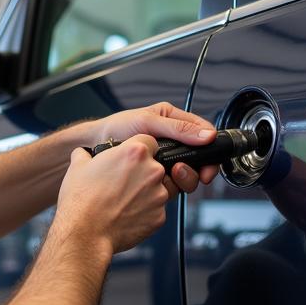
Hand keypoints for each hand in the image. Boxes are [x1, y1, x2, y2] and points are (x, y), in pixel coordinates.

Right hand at [57, 135, 168, 254]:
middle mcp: (152, 171)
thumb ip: (85, 154)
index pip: (150, 142)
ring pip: (158, 189)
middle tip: (122, 183)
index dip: (139, 150)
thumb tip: (83, 154)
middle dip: (142, 173)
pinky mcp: (160, 217)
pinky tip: (125, 215)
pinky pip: (156, 210)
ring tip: (122, 201)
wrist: (85, 233)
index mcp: (134, 152)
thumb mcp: (77, 167)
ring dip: (145, 193)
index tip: (131, 159)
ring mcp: (158, 195)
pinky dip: (144, 212)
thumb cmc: (81, 200)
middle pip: (156, 166)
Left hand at [92, 101, 217, 196]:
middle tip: (193, 175)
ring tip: (173, 175)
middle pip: (200, 155)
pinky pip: (174, 180)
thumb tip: (207, 136)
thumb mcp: (148, 123)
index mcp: (173, 120)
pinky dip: (173, 184)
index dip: (211, 148)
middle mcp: (172, 138)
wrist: (94, 146)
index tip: (209, 163)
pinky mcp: (157, 171)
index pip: (204, 132)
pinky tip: (163, 183)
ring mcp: (166, 156)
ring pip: (188, 170)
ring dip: (185, 177)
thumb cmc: (116, 128)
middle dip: (199, 167)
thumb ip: (177, 129)